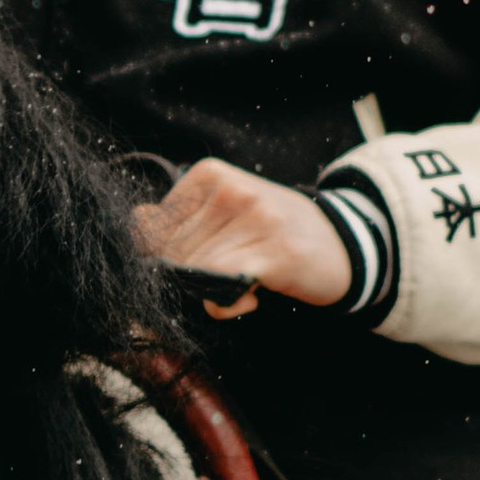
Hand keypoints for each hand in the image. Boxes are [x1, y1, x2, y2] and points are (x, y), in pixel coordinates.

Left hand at [131, 158, 350, 319]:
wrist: (343, 244)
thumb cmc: (273, 231)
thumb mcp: (224, 210)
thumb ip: (179, 217)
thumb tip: (136, 220)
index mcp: (211, 174)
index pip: (150, 229)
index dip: (165, 257)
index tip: (201, 257)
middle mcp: (231, 190)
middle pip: (171, 254)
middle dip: (190, 276)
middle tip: (229, 271)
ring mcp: (255, 219)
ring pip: (194, 274)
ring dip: (213, 292)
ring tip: (244, 279)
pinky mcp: (275, 254)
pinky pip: (221, 291)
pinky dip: (229, 305)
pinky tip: (251, 295)